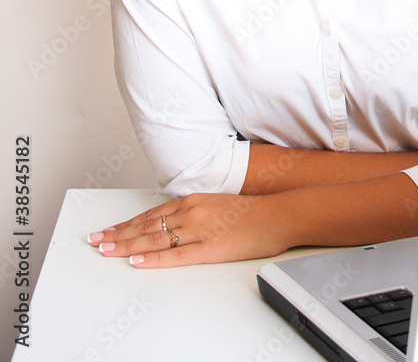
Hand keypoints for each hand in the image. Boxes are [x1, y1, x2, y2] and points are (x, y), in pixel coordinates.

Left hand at [87, 192, 292, 267]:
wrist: (277, 215)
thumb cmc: (251, 212)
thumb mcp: (217, 204)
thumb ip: (195, 212)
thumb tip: (175, 222)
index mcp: (193, 201)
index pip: (151, 214)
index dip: (127, 223)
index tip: (108, 230)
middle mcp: (191, 212)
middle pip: (146, 226)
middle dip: (118, 234)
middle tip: (95, 241)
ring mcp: (199, 230)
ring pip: (155, 239)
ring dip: (127, 246)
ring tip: (105, 250)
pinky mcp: (209, 248)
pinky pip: (176, 255)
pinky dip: (154, 259)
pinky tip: (137, 262)